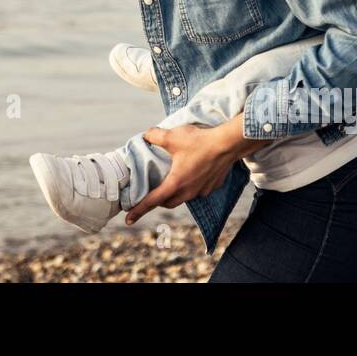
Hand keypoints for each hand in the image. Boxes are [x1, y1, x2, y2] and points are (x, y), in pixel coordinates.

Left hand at [123, 122, 239, 225]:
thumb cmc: (200, 141)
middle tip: (150, 194)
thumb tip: (146, 135)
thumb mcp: (172, 136)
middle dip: (157, 201)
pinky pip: (197, 191)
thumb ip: (155, 136)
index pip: (152, 201)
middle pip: (168, 202)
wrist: (228, 144)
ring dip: (174, 194)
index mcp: (176, 183)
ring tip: (170, 183)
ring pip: (183, 198)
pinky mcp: (212, 186)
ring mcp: (202, 191)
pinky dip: (189, 187)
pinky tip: (190, 175)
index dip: (139, 210)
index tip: (128, 220)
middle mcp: (188, 191)